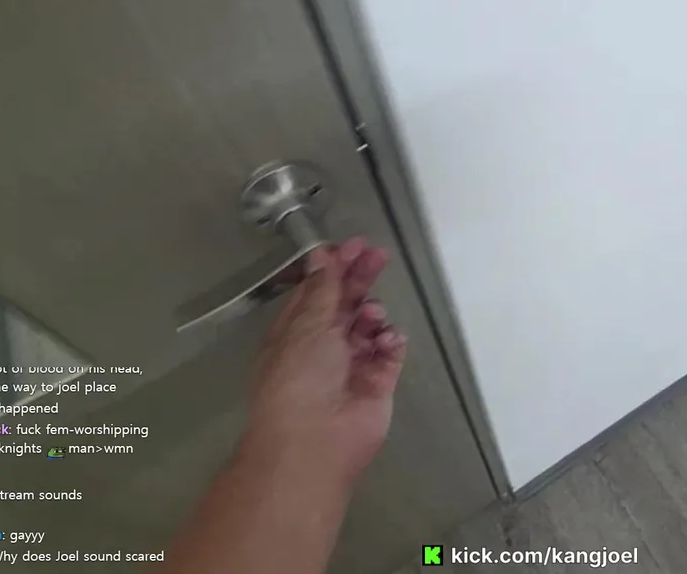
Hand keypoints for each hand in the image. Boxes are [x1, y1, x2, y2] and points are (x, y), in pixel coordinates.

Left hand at [247, 237, 406, 482]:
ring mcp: (352, 365)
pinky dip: (391, 342)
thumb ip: (321, 290)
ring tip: (373, 317)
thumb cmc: (299, 379)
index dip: (334, 267)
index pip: (317, 291)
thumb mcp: (306, 326)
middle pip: (346, 304)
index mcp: (296, 332)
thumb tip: (321, 256)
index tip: (354, 246)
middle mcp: (323, 347)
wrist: (314, 441)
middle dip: (361, 279)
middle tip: (379, 257)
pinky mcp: (377, 383)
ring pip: (370, 327)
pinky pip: (389, 353)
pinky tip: (387, 341)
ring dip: (373, 315)